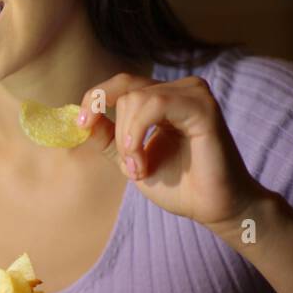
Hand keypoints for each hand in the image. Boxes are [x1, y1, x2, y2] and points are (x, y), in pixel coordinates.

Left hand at [77, 71, 269, 231]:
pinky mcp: (203, 106)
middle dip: (119, 134)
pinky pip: (155, 104)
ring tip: (141, 169)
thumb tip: (80, 120)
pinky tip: (144, 161)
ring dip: (128, 139)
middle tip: (132, 168)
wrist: (212, 208)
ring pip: (136, 99)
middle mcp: (178, 90)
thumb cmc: (179, 185)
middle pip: (125, 92)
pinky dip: (139, 133)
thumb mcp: (130, 159)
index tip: (80, 124)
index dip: (95, 98)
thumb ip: (107, 137)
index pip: (121, 84)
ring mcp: (192, 94)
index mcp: (162, 100)